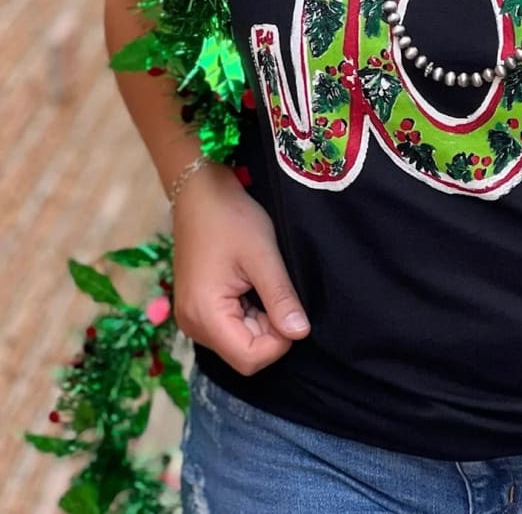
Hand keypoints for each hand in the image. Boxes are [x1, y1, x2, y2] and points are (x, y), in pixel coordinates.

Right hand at [171, 162, 310, 374]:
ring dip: (260, 320)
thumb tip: (300, 334)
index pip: (250, 359)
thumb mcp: (263, 255)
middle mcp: (193, 325)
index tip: (288, 306)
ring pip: (238, 341)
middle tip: (276, 288)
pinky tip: (251, 283)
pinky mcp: (197, 307)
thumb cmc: (231, 217)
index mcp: (205, 315)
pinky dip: (248, 312)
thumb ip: (281, 297)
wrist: (198, 191)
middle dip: (270, 330)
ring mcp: (192, 318)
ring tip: (261, 281)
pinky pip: (229, 326)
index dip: (278, 341)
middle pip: (244, 353)